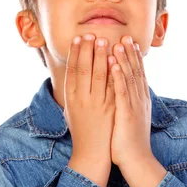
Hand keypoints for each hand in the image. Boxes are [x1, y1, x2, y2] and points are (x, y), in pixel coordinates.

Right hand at [64, 33, 114, 162]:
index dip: (75, 53)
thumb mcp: (71, 109)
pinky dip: (114, 71)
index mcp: (70, 98)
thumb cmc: (82, 130)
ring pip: (99, 75)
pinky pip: (113, 86)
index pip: (72, 70)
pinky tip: (116, 60)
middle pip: (85, 69)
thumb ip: (72, 91)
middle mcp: (82, 99)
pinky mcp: (110, 109)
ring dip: (102, 56)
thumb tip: (72, 72)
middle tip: (92, 33)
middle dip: (89, 50)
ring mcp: (97, 104)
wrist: (92, 153)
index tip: (79, 38)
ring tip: (105, 40)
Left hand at [108, 36, 152, 168]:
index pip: (137, 74)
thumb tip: (123, 94)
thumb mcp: (131, 118)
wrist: (137, 160)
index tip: (129, 42)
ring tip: (119, 43)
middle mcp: (139, 99)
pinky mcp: (127, 113)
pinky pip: (122, 91)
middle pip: (135, 71)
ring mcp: (134, 105)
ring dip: (124, 59)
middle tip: (125, 35)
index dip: (134, 57)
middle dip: (130, 53)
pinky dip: (119, 76)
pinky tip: (115, 64)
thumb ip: (128, 103)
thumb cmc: (129, 141)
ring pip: (129, 77)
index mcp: (140, 100)